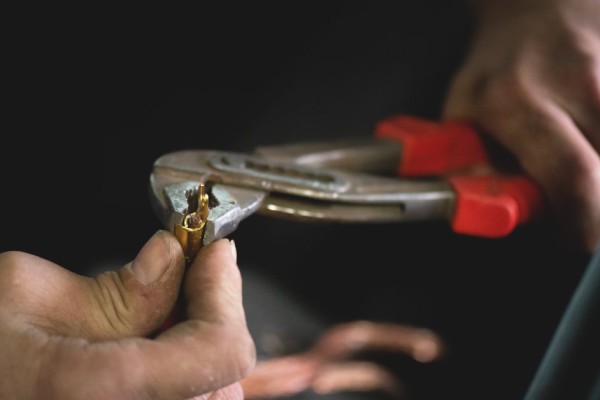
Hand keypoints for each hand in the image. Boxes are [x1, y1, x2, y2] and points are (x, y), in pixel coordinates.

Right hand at [0, 231, 254, 399]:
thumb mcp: (25, 294)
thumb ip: (118, 286)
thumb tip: (173, 259)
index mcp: (102, 394)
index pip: (220, 350)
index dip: (226, 293)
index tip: (214, 254)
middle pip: (224, 374)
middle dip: (215, 311)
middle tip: (194, 271)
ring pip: (214, 395)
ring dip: (203, 342)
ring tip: (166, 307)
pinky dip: (189, 370)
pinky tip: (155, 343)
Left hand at [444, 0, 599, 251]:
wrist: (543, 4)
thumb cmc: (500, 64)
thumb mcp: (464, 109)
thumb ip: (470, 163)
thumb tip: (485, 213)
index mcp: (518, 102)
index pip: (570, 178)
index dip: (583, 224)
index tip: (577, 240)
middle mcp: (579, 85)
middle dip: (597, 207)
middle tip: (582, 208)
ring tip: (581, 160)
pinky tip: (592, 141)